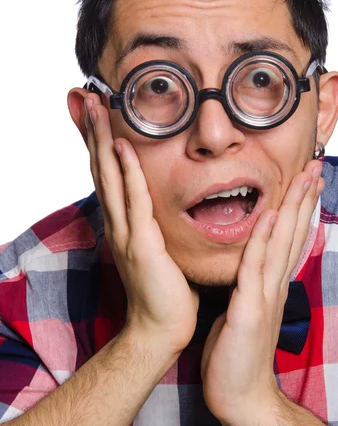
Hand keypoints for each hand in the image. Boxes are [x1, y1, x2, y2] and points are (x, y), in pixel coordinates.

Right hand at [84, 95, 198, 355]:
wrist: (161, 329)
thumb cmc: (164, 288)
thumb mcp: (154, 245)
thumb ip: (150, 220)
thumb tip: (155, 201)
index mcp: (122, 221)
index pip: (107, 173)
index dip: (99, 142)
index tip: (95, 112)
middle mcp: (117, 222)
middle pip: (100, 168)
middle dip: (93, 132)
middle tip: (86, 97)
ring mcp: (126, 232)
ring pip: (110, 178)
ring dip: (102, 141)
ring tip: (96, 108)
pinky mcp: (141, 244)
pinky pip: (135, 201)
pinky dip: (128, 172)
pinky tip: (121, 147)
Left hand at [200, 160, 323, 425]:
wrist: (241, 395)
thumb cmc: (237, 352)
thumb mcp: (245, 309)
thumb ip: (251, 283)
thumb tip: (250, 263)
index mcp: (271, 284)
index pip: (288, 238)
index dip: (298, 207)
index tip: (306, 180)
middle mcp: (274, 284)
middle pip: (292, 232)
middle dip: (304, 197)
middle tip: (315, 166)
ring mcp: (264, 295)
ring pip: (282, 242)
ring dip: (292, 208)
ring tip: (304, 178)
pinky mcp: (249, 309)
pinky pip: (256, 268)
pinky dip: (263, 240)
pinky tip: (269, 216)